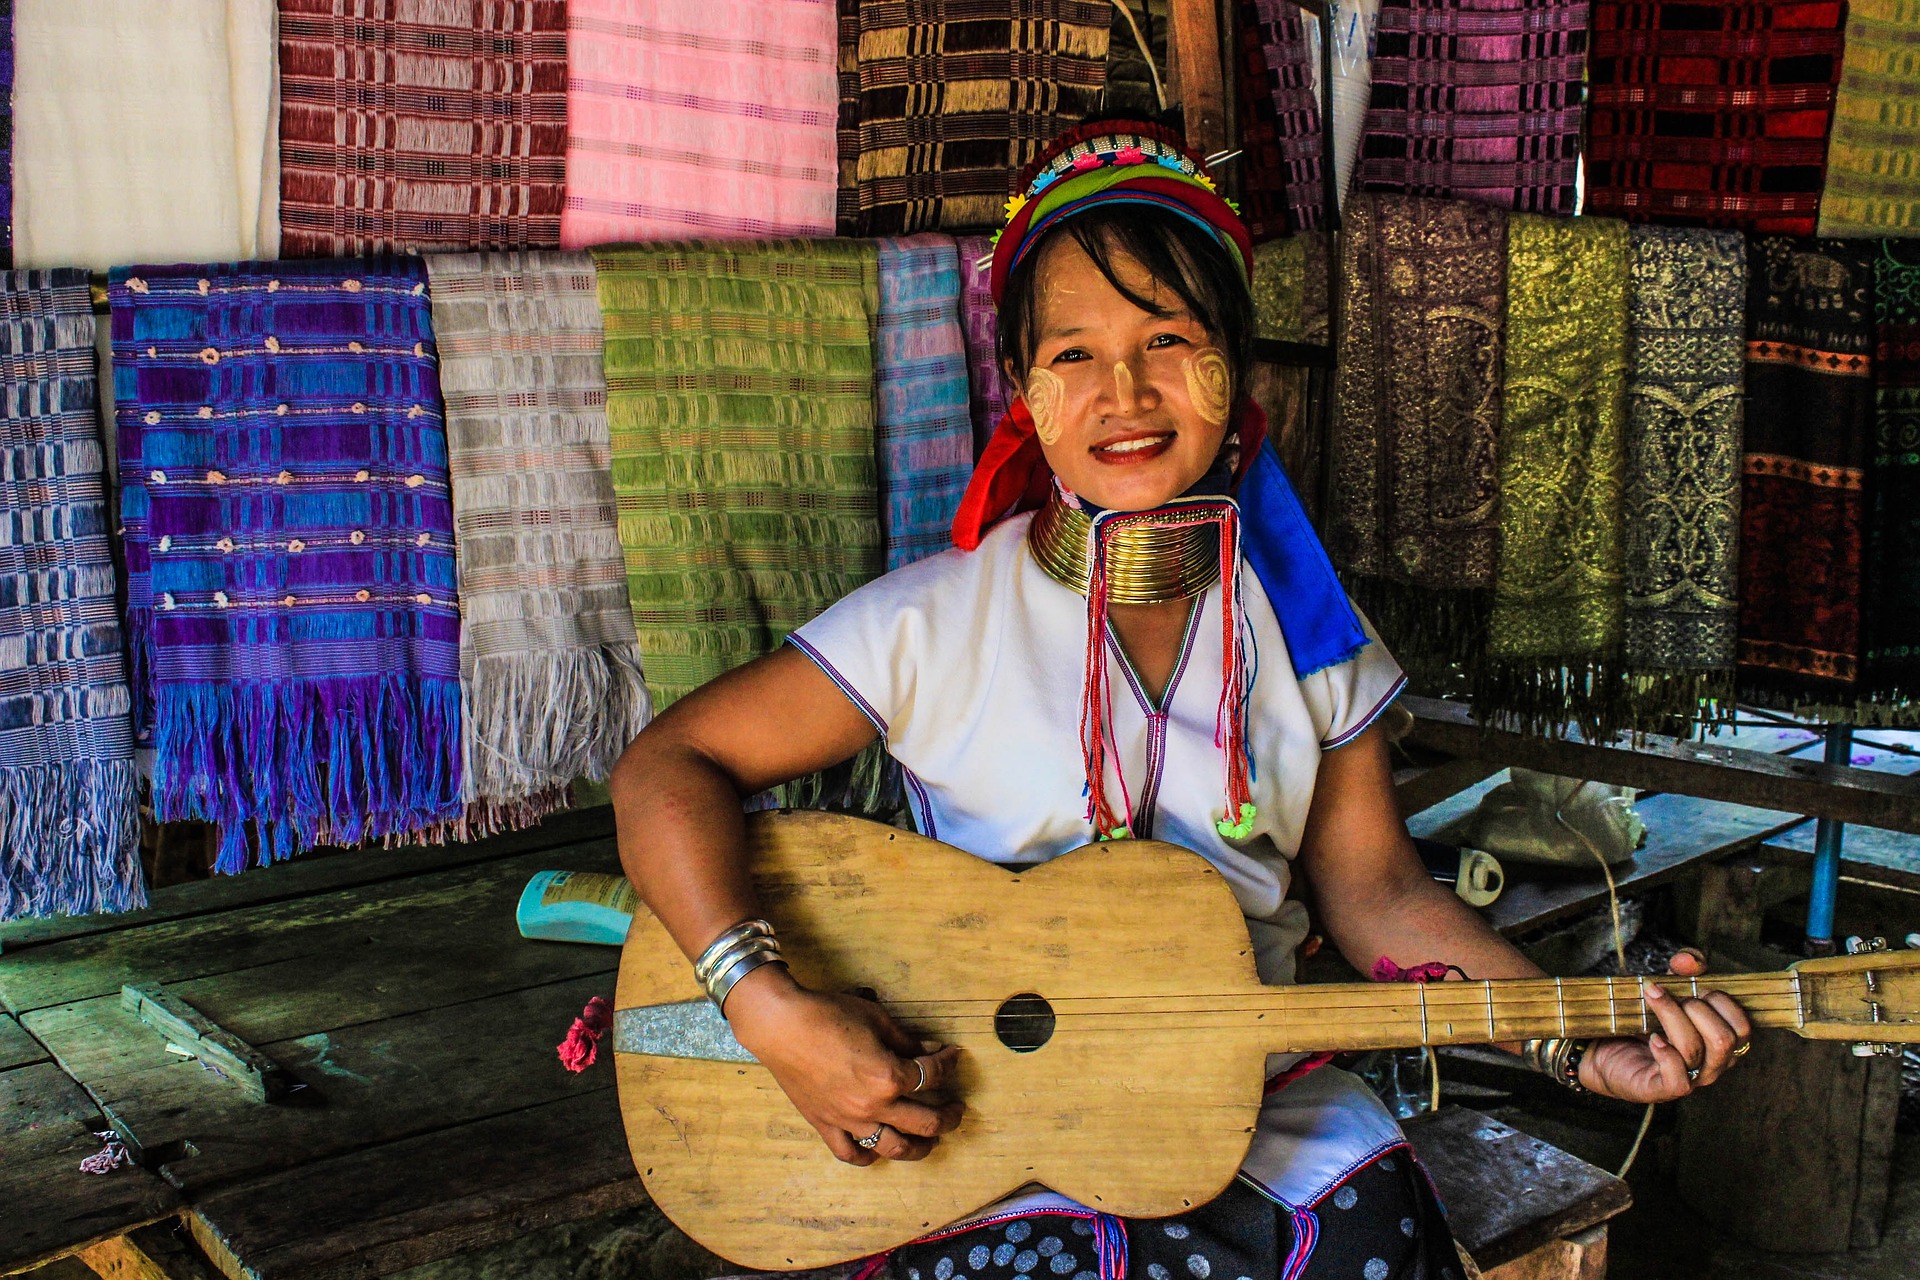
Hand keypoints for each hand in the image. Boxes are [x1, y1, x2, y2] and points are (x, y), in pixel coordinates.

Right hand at [724, 965, 964, 1164]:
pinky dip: (868, 1156)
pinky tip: (879, 1149)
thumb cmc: (827, 1015)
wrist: (781, 1025)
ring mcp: (849, 1120)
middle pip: (925, 1121)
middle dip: (949, 1116)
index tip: (952, 1056)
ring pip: (894, 1148)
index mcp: (889, 1076)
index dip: (948, 1063)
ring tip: (930, 1140)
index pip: (932, 1075)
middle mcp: (873, 1106)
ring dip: (920, 1147)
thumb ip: (907, 1040)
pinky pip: (851, 1153)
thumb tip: (929, 1049)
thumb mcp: (876, 1019)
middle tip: (957, 1109)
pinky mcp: (825, 1125)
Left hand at [1579, 948, 1752, 1101]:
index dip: (1722, 1001)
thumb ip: (1684, 969)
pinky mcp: (1664, 1089)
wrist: (1605, 1049)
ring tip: (1652, 998)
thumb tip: (1686, 960)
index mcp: (1722, 1042)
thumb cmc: (1645, 1019)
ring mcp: (1691, 1079)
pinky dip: (1665, 1051)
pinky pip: (1677, 1076)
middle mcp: (1713, 1065)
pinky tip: (1652, 1038)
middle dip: (1697, 1008)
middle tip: (1671, 995)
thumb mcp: (1669, 987)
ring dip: (1671, 1015)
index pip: (1743, 1027)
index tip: (1696, 986)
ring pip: (1695, 1049)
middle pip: (1724, 1039)